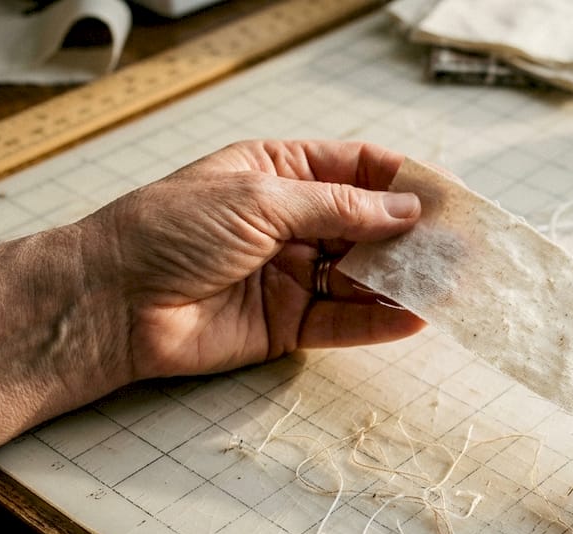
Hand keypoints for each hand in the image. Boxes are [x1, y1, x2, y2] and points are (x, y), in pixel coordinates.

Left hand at [87, 139, 425, 380]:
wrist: (110, 305)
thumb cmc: (169, 231)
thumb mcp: (259, 199)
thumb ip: (337, 207)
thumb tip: (405, 209)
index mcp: (280, 173)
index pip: (358, 169)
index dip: (405, 181)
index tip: (449, 197)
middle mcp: (292, 222)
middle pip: (369, 226)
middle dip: (415, 236)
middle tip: (462, 249)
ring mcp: (292, 275)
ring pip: (363, 277)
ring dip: (405, 281)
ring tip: (451, 286)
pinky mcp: (288, 325)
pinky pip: (344, 322)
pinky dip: (380, 322)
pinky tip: (415, 318)